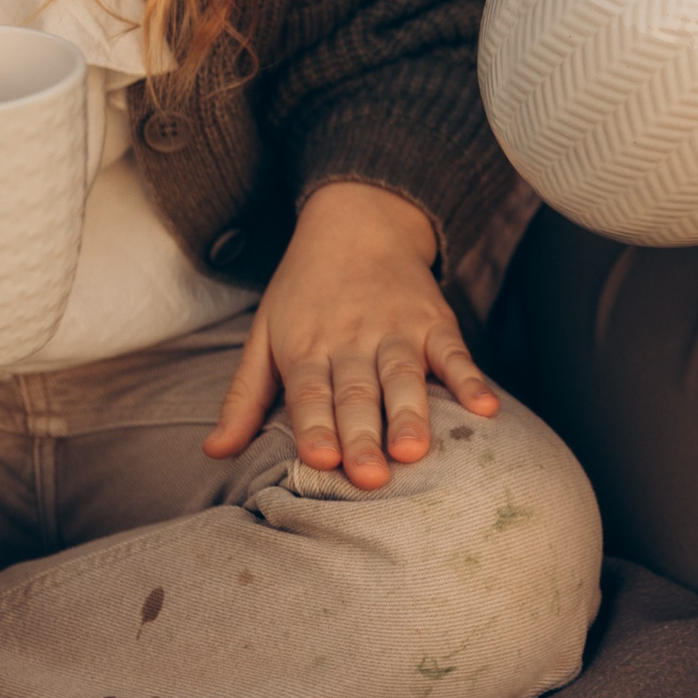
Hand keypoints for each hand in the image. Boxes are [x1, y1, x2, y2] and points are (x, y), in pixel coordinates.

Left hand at [203, 182, 497, 488]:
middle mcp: (351, 340)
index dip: (316, 427)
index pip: (310, 394)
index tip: (322, 460)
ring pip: (403, 377)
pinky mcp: (434, 322)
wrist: (358, 220)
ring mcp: (396, 330)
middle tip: (369, 476)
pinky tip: (485, 409)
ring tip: (415, 451)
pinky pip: (454, 352)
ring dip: (411, 414)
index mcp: (307, 348)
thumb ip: (243, 397)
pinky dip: (471, 380)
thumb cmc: (304, 289)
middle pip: (358, 394)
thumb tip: (212, 451)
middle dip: (363, 436)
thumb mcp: (264, 335)